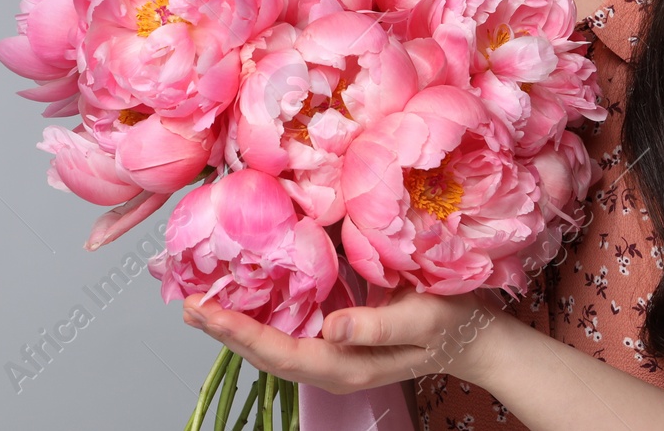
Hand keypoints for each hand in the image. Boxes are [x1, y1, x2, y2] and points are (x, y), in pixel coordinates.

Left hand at [182, 285, 513, 395]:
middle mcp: (332, 366)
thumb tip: (330, 326)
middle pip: (266, 353)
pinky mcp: (341, 340)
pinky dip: (265, 316)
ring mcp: (335, 355)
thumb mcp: (422, 319)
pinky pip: (293, 332)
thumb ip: (376, 328)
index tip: (204, 310)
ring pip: (275, 345)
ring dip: (239, 325)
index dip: (238, 332)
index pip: (279, 351)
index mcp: (346, 366)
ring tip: (205, 302)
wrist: (476, 337)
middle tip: (187, 303)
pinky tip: (252, 296)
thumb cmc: (453, 325)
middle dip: (225, 331)